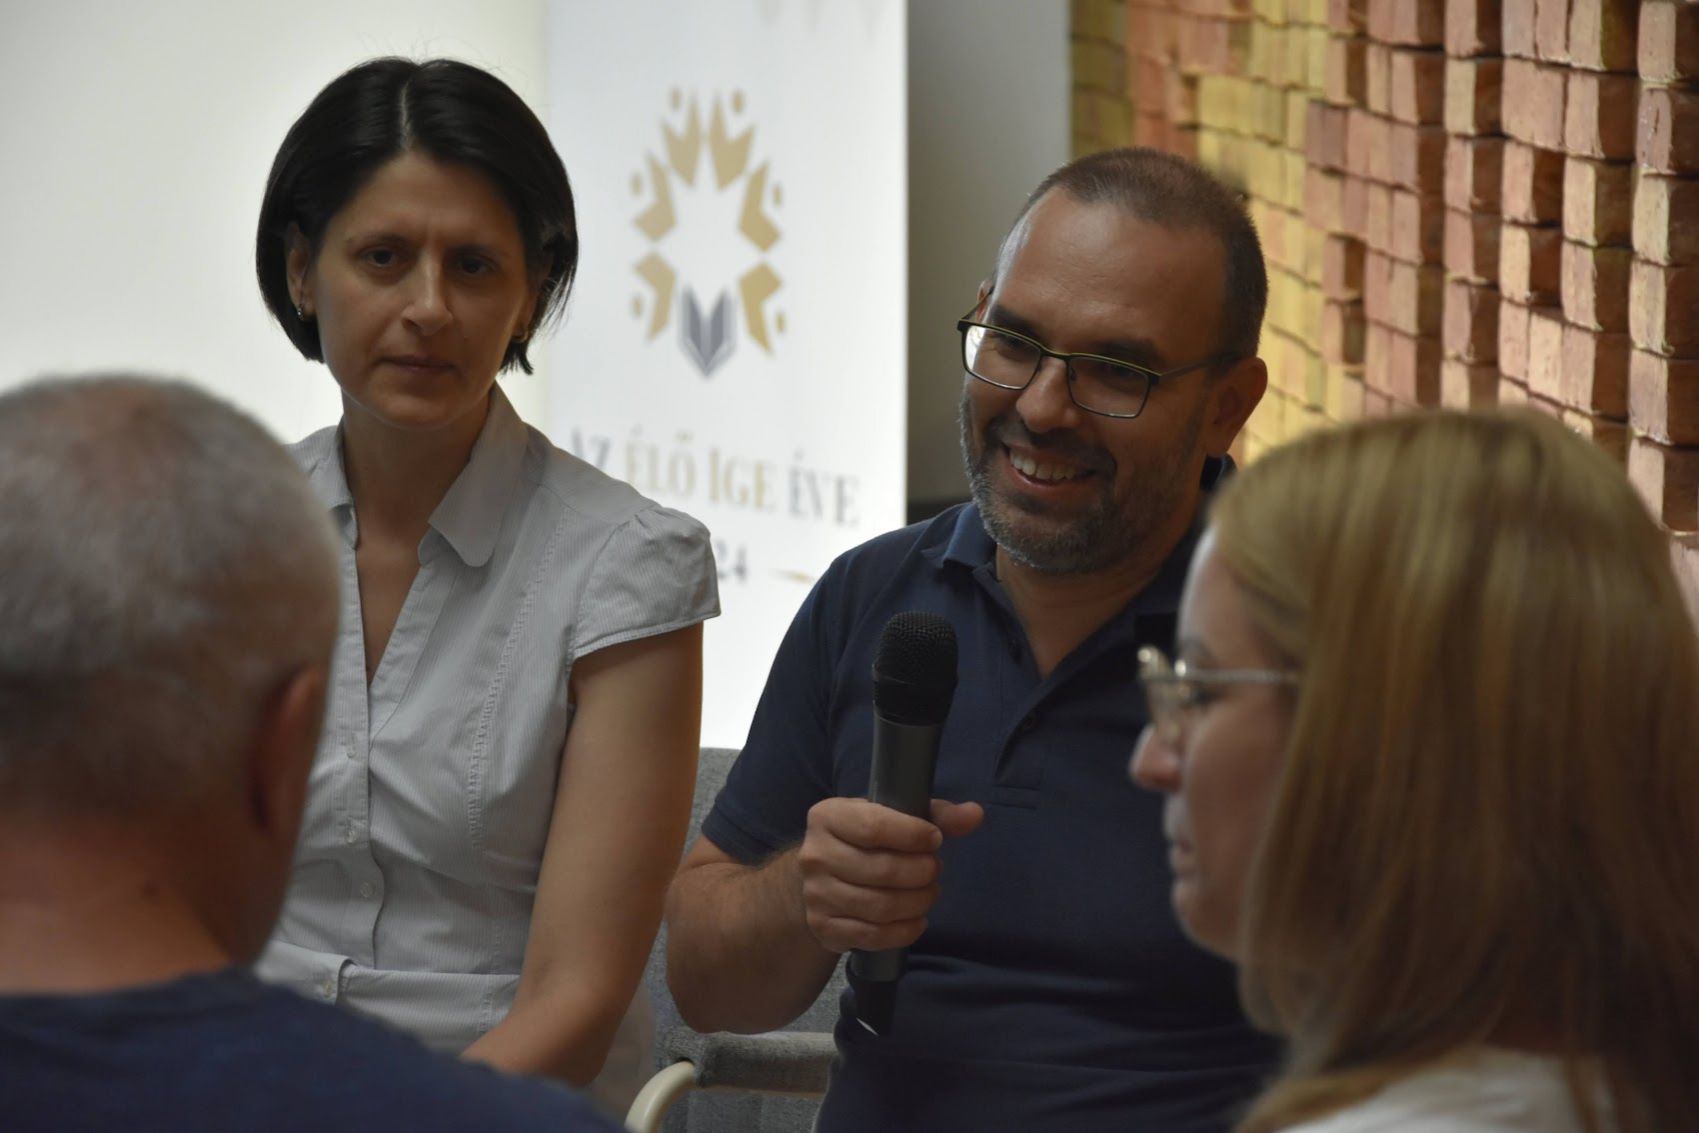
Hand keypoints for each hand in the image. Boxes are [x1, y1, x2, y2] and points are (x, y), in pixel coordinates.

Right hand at [795, 796, 983, 953]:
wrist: (822, 877)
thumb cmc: (864, 840)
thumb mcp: (893, 816)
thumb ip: (935, 814)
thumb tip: (974, 814)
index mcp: (828, 816)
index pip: (875, 827)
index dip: (914, 835)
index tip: (935, 839)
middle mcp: (815, 854)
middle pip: (882, 870)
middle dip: (922, 872)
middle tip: (934, 871)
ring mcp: (816, 894)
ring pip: (880, 906)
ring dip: (917, 902)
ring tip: (928, 893)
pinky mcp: (823, 927)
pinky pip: (872, 936)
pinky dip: (904, 931)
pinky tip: (916, 920)